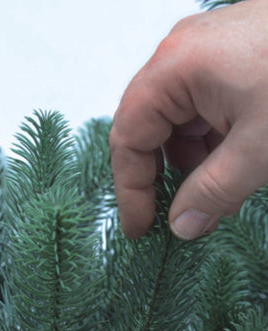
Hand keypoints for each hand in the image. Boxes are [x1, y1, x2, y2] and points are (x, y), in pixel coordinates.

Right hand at [109, 0, 267, 239]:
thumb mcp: (259, 149)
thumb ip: (212, 193)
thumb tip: (182, 226)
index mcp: (173, 68)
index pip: (130, 140)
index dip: (132, 190)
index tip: (141, 229)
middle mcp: (181, 51)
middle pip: (148, 126)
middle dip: (163, 175)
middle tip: (177, 214)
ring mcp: (207, 46)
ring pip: (177, 117)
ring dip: (192, 159)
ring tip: (220, 191)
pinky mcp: (234, 49)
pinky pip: (204, 102)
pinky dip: (213, 136)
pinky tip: (237, 161)